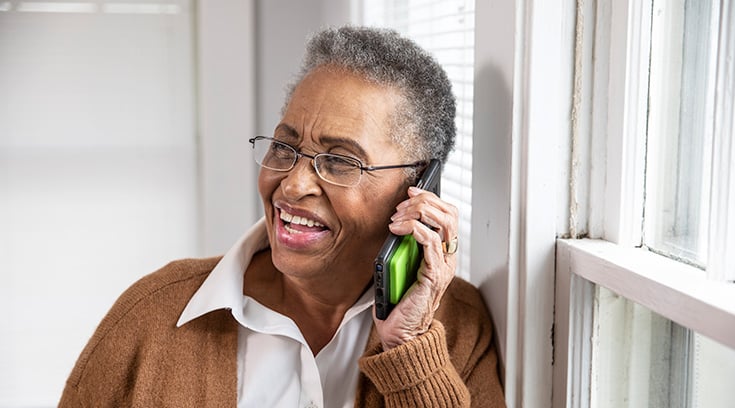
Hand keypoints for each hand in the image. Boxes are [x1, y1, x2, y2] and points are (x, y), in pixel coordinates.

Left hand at [374, 186, 458, 349]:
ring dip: (419, 212)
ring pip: (444, 223)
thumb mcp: (401, 265)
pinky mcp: (434, 275)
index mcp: (441, 253)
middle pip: (449, 213)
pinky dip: (414, 229)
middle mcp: (447, 257)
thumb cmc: (400, 303)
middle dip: (424, 201)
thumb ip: (404, 245)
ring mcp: (443, 266)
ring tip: (398, 217)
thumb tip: (394, 222)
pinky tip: (398, 229)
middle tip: (402, 205)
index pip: (447, 214)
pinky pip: (430, 242)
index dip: (431, 198)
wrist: (402, 333)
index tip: (411, 191)